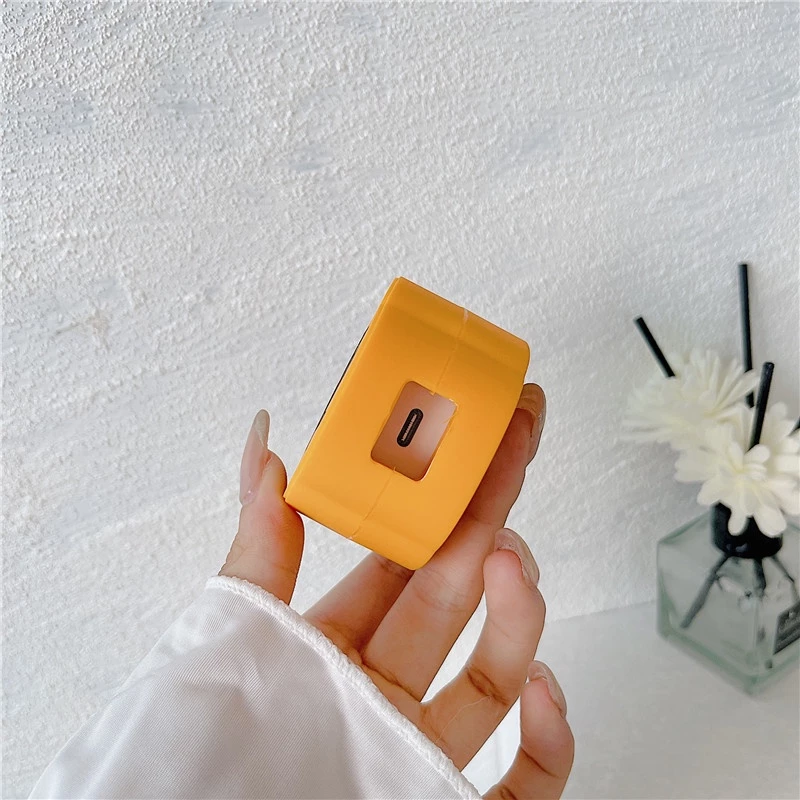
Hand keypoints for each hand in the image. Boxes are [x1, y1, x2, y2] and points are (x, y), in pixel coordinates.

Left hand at [221, 384, 573, 798]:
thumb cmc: (205, 765)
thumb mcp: (233, 631)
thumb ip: (260, 540)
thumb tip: (263, 443)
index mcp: (332, 648)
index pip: (399, 558)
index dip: (438, 496)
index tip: (473, 438)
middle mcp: (381, 696)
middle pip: (454, 597)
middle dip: (488, 519)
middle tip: (515, 451)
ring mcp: (421, 756)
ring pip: (495, 676)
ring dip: (517, 611)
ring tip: (512, 559)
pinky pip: (527, 782)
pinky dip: (550, 737)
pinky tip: (541, 687)